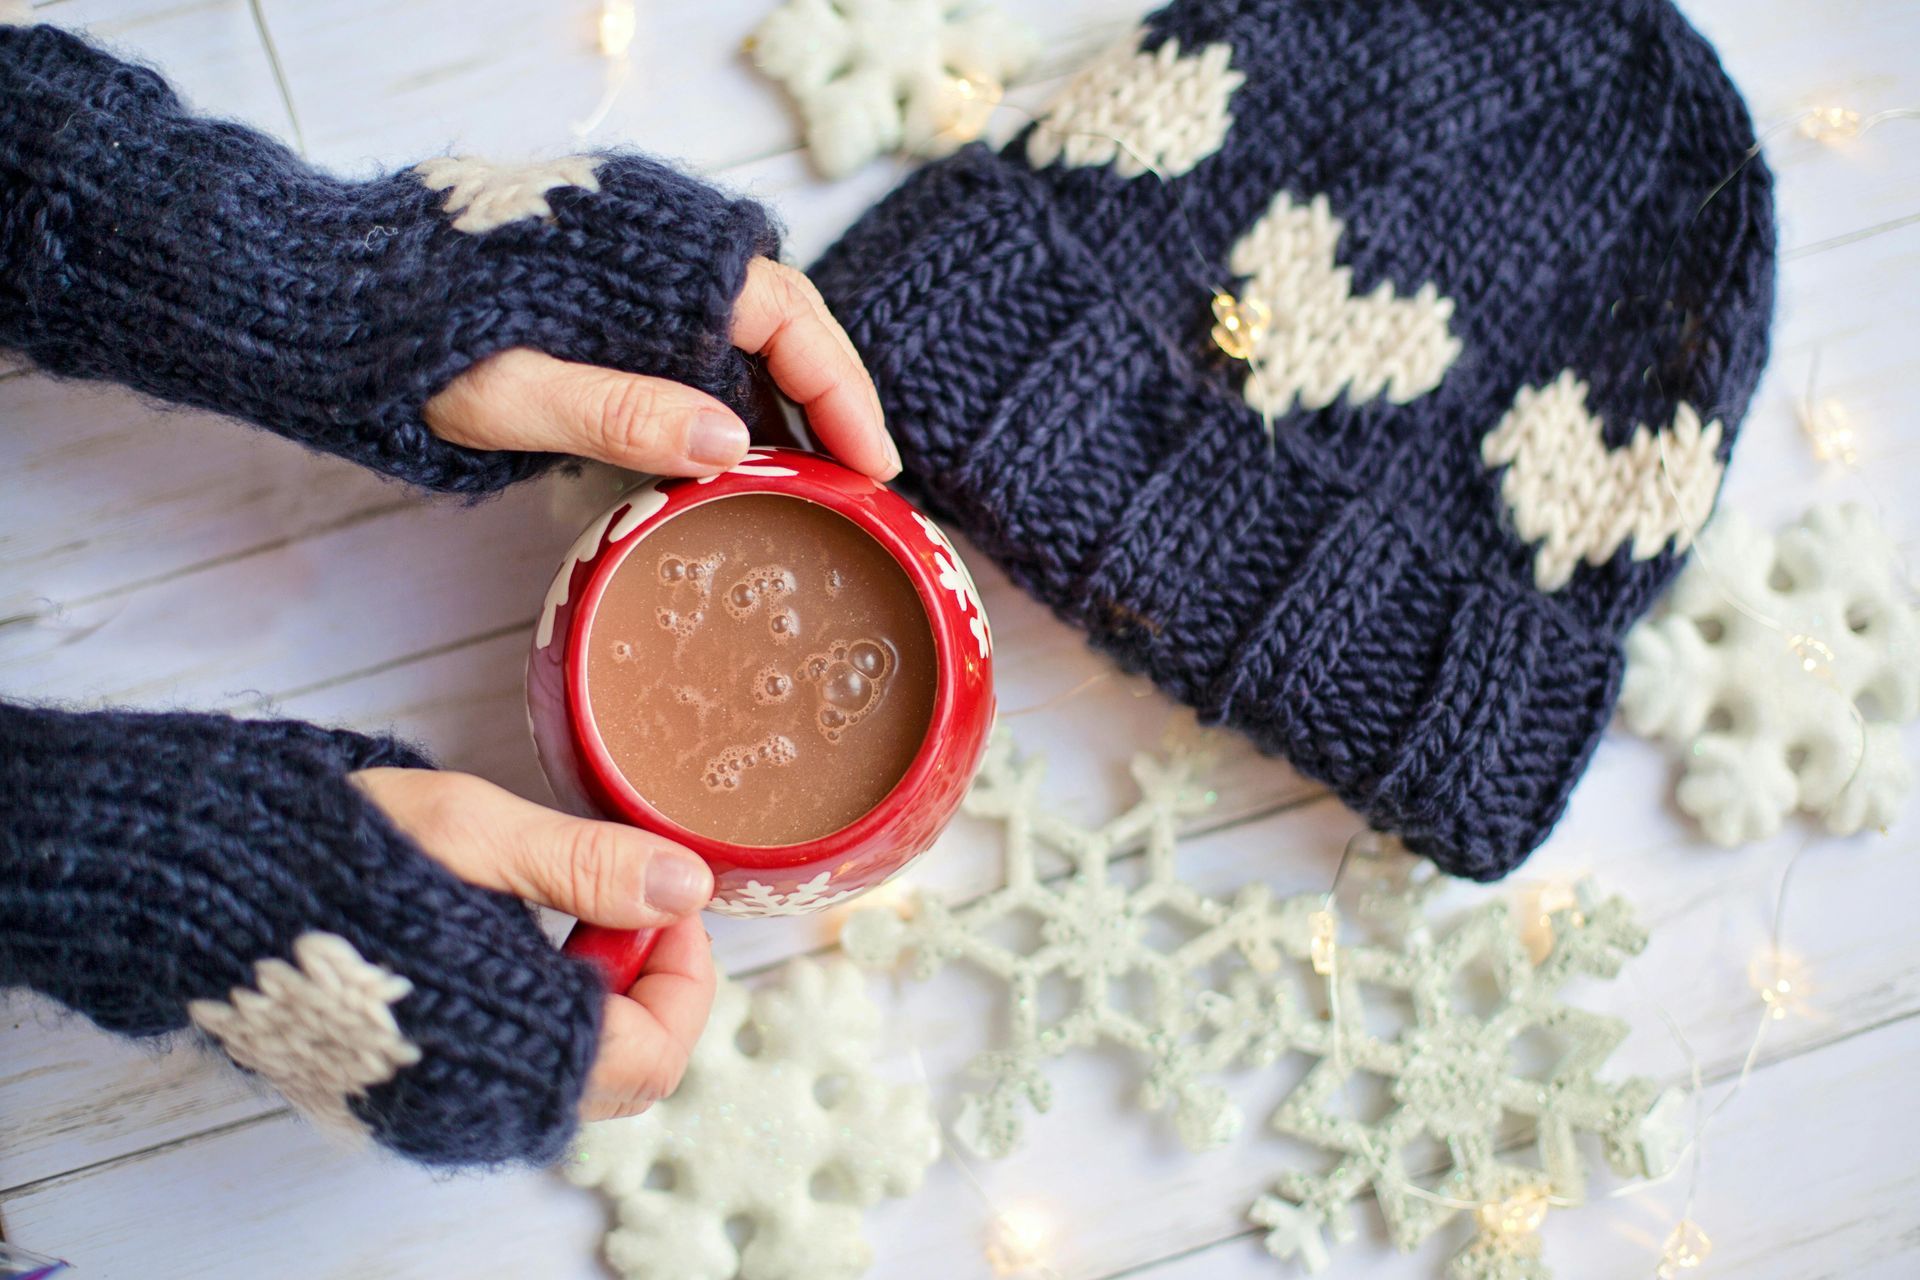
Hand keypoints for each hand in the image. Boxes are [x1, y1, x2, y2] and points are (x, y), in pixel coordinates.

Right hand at [351, 767, 716, 1120]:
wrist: (196, 885)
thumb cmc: (331, 850)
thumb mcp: (472, 831)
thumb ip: (588, 866)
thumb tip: (686, 886)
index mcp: (499, 1041)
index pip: (653, 1052)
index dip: (685, 977)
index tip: (671, 903)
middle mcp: (469, 1099)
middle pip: (618, 1075)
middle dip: (645, 988)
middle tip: (624, 901)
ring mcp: (428, 1108)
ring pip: (564, 1078)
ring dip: (592, 1002)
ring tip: (562, 913)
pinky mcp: (392, 1096)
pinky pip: (502, 1077)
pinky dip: (534, 1018)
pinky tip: (506, 945)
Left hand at [424, 258, 898, 480]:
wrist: (326, 301)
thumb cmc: (408, 340)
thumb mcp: (511, 392)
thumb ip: (621, 413)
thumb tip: (733, 442)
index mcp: (649, 258)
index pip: (787, 319)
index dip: (842, 393)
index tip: (874, 466)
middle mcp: (653, 253)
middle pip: (780, 321)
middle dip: (827, 400)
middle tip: (860, 482)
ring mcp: (631, 278)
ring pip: (739, 337)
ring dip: (779, 405)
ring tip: (810, 483)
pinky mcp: (605, 307)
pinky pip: (691, 347)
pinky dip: (723, 401)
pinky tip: (731, 458)